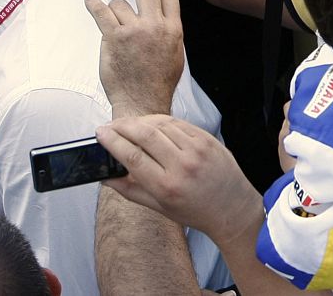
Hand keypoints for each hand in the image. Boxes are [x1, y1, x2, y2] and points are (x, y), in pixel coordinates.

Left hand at [85, 0, 184, 117]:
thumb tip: (160, 14)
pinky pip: (102, 13)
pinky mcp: (114, 38)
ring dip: (114, 13)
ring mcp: (134, 31)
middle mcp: (155, 26)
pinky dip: (94, 4)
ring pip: (120, 4)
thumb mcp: (175, 53)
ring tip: (117, 32)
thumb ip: (167, 30)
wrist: (142, 104)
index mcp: (173, 29)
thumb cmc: (157, 82)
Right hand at [96, 114, 264, 243]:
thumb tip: (105, 177)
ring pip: (160, 124)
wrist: (232, 208)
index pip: (132, 157)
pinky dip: (159, 120)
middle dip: (122, 126)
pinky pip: (177, 122)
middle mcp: (182, 165)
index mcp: (167, 187)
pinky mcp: (206, 138)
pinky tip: (150, 123)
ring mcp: (196, 149)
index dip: (113, 142)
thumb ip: (130, 190)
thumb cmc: (196, 211)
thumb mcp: (159, 208)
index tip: (100, 133)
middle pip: (144, 135)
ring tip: (127, 124)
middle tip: (109, 125)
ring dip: (139, 121)